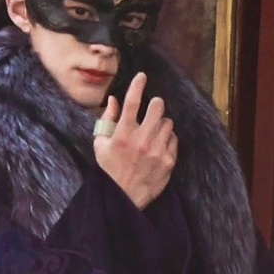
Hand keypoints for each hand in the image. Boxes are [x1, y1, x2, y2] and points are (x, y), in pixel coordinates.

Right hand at [93, 72, 177, 209]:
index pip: (132, 102)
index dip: (138, 85)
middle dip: (155, 104)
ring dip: (161, 123)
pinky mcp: (168, 160)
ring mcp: (157, 150)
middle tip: (152, 108)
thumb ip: (107, 121)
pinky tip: (159, 144)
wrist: (124, 198)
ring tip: (153, 132)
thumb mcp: (100, 145)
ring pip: (168, 123)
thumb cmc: (110, 170)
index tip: (142, 76)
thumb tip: (113, 100)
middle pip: (157, 107)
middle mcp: (141, 140)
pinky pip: (174, 139)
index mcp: (123, 134)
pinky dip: (167, 138)